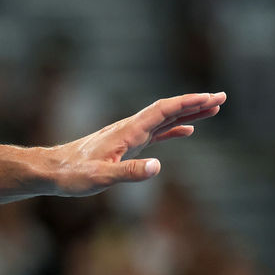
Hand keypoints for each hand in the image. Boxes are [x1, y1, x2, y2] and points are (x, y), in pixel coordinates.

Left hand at [49, 92, 225, 196]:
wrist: (51, 170)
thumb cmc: (72, 175)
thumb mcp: (100, 177)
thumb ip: (128, 172)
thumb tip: (157, 167)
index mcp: (126, 132)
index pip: (162, 111)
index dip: (187, 103)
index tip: (211, 97)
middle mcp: (129, 129)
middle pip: (167, 110)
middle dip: (195, 103)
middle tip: (223, 97)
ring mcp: (128, 136)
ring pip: (163, 119)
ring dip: (188, 112)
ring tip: (213, 108)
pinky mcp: (125, 145)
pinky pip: (155, 133)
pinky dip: (174, 129)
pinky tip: (187, 130)